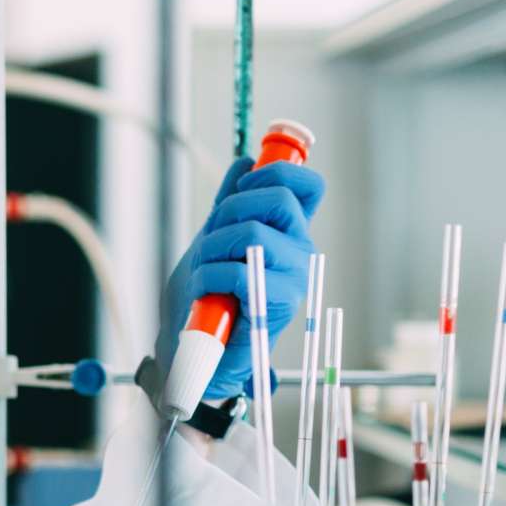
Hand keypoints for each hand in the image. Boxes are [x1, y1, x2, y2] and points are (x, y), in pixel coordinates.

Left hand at [156, 156, 323, 401]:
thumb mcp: (215, 235)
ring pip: (253, 232)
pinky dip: (210, 277)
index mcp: (290, 231)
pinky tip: (206, 292)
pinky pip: (241, 272)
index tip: (244, 184)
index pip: (307, 184)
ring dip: (212, 248)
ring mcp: (295, 277)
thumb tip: (245, 161)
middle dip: (230, 208)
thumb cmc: (208, 293)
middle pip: (278, 197)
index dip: (277, 170)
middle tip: (211, 235)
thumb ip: (232, 200)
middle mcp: (301, 250)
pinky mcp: (280, 305)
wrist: (198, 345)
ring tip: (203, 271)